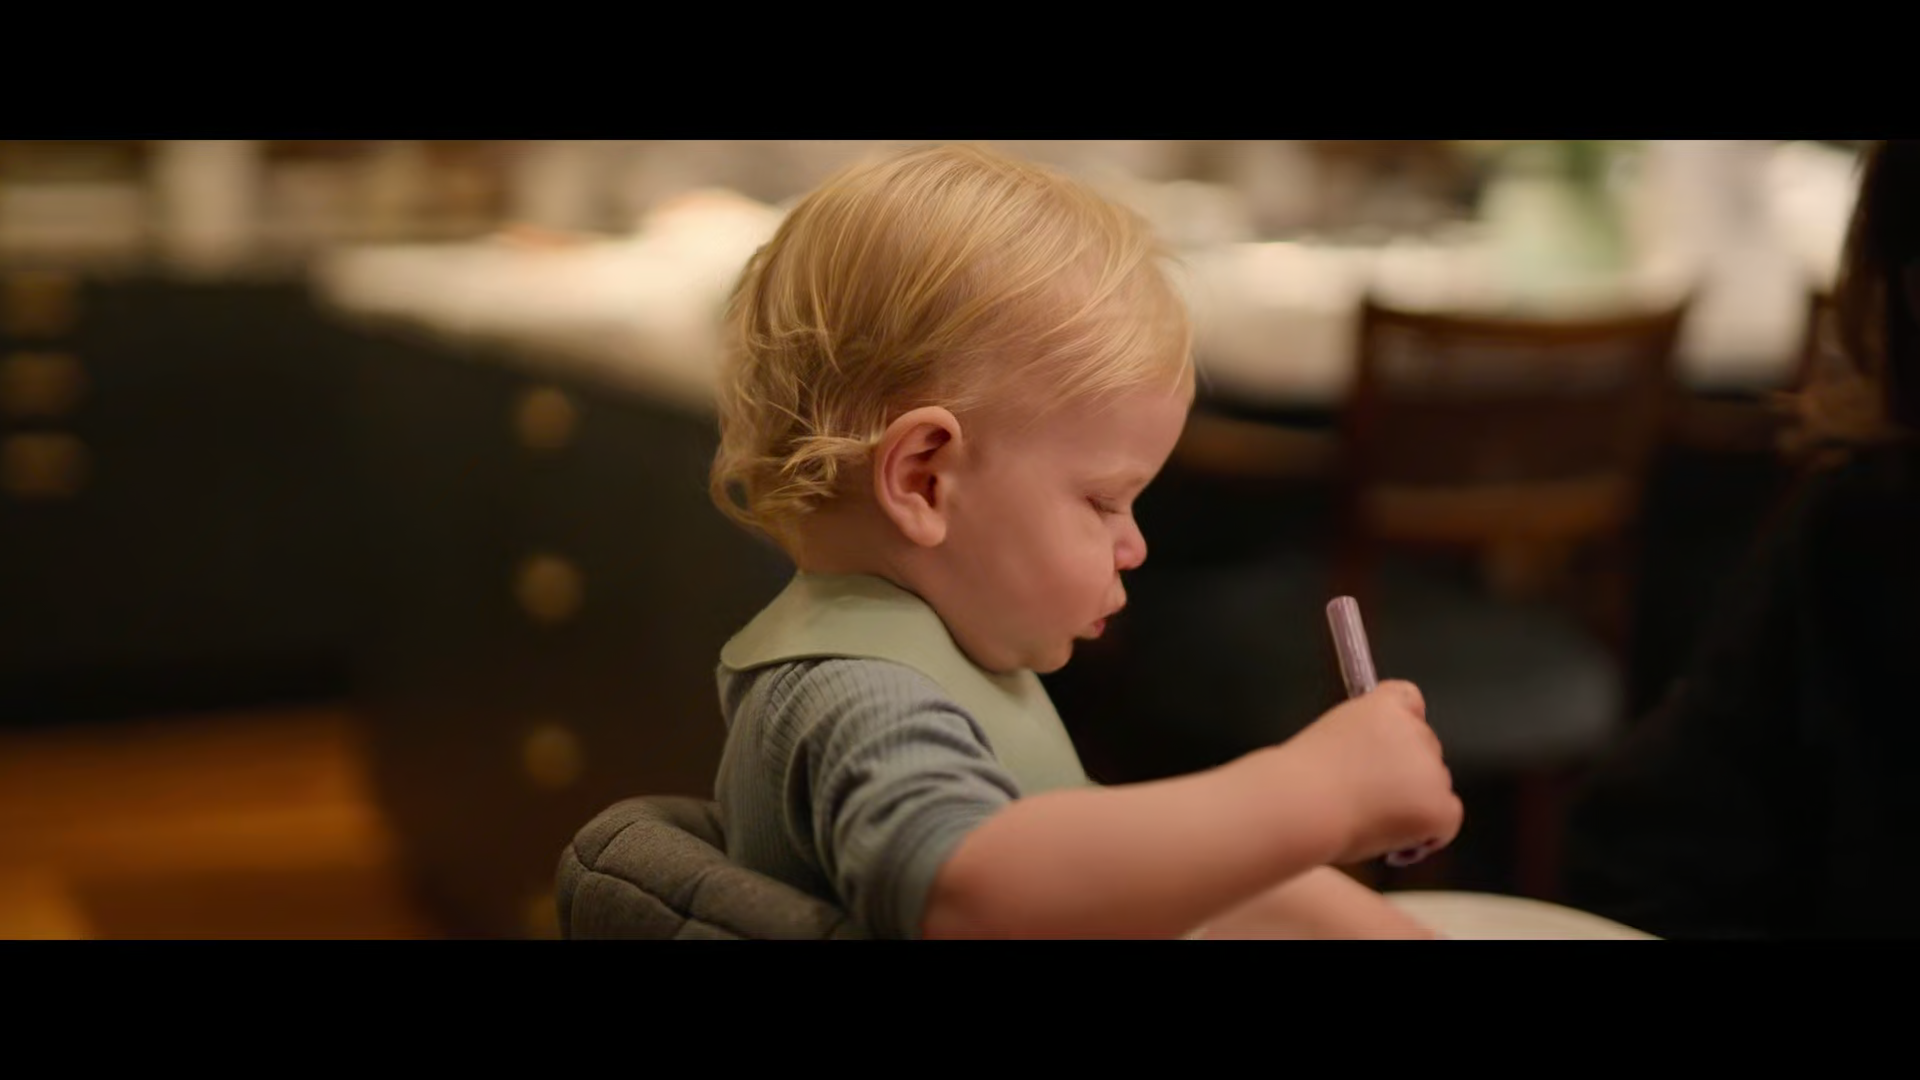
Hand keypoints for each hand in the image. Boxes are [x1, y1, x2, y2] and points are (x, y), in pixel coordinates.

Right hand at [1277, 680, 1462, 866]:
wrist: (1302, 804)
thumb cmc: (1300, 779)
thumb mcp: (1331, 737)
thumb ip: (1361, 740)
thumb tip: (1373, 766)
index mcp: (1384, 706)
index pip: (1410, 698)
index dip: (1403, 723)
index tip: (1387, 747)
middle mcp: (1415, 730)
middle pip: (1426, 748)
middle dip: (1407, 772)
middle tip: (1372, 797)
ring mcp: (1431, 768)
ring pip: (1436, 786)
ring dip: (1415, 802)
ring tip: (1374, 822)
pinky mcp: (1440, 805)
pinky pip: (1447, 821)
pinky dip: (1428, 834)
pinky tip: (1395, 842)